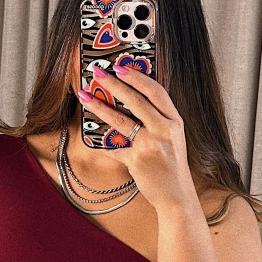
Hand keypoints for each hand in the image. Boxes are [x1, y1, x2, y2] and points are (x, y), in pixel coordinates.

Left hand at [77, 63, 199, 213]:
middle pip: (136, 101)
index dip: (137, 77)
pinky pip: (113, 148)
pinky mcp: (136, 160)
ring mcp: (150, 145)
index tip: (120, 66)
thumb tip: (131, 101)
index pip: (156, 91)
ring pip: (120, 120)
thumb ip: (157, 120)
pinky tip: (91, 138)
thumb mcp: (172, 138)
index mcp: (174, 121)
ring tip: (85, 96)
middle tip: (97, 73)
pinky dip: (101, 143)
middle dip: (114, 84)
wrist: (176, 195)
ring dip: (99, 106)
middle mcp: (164, 131)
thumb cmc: (171, 165)